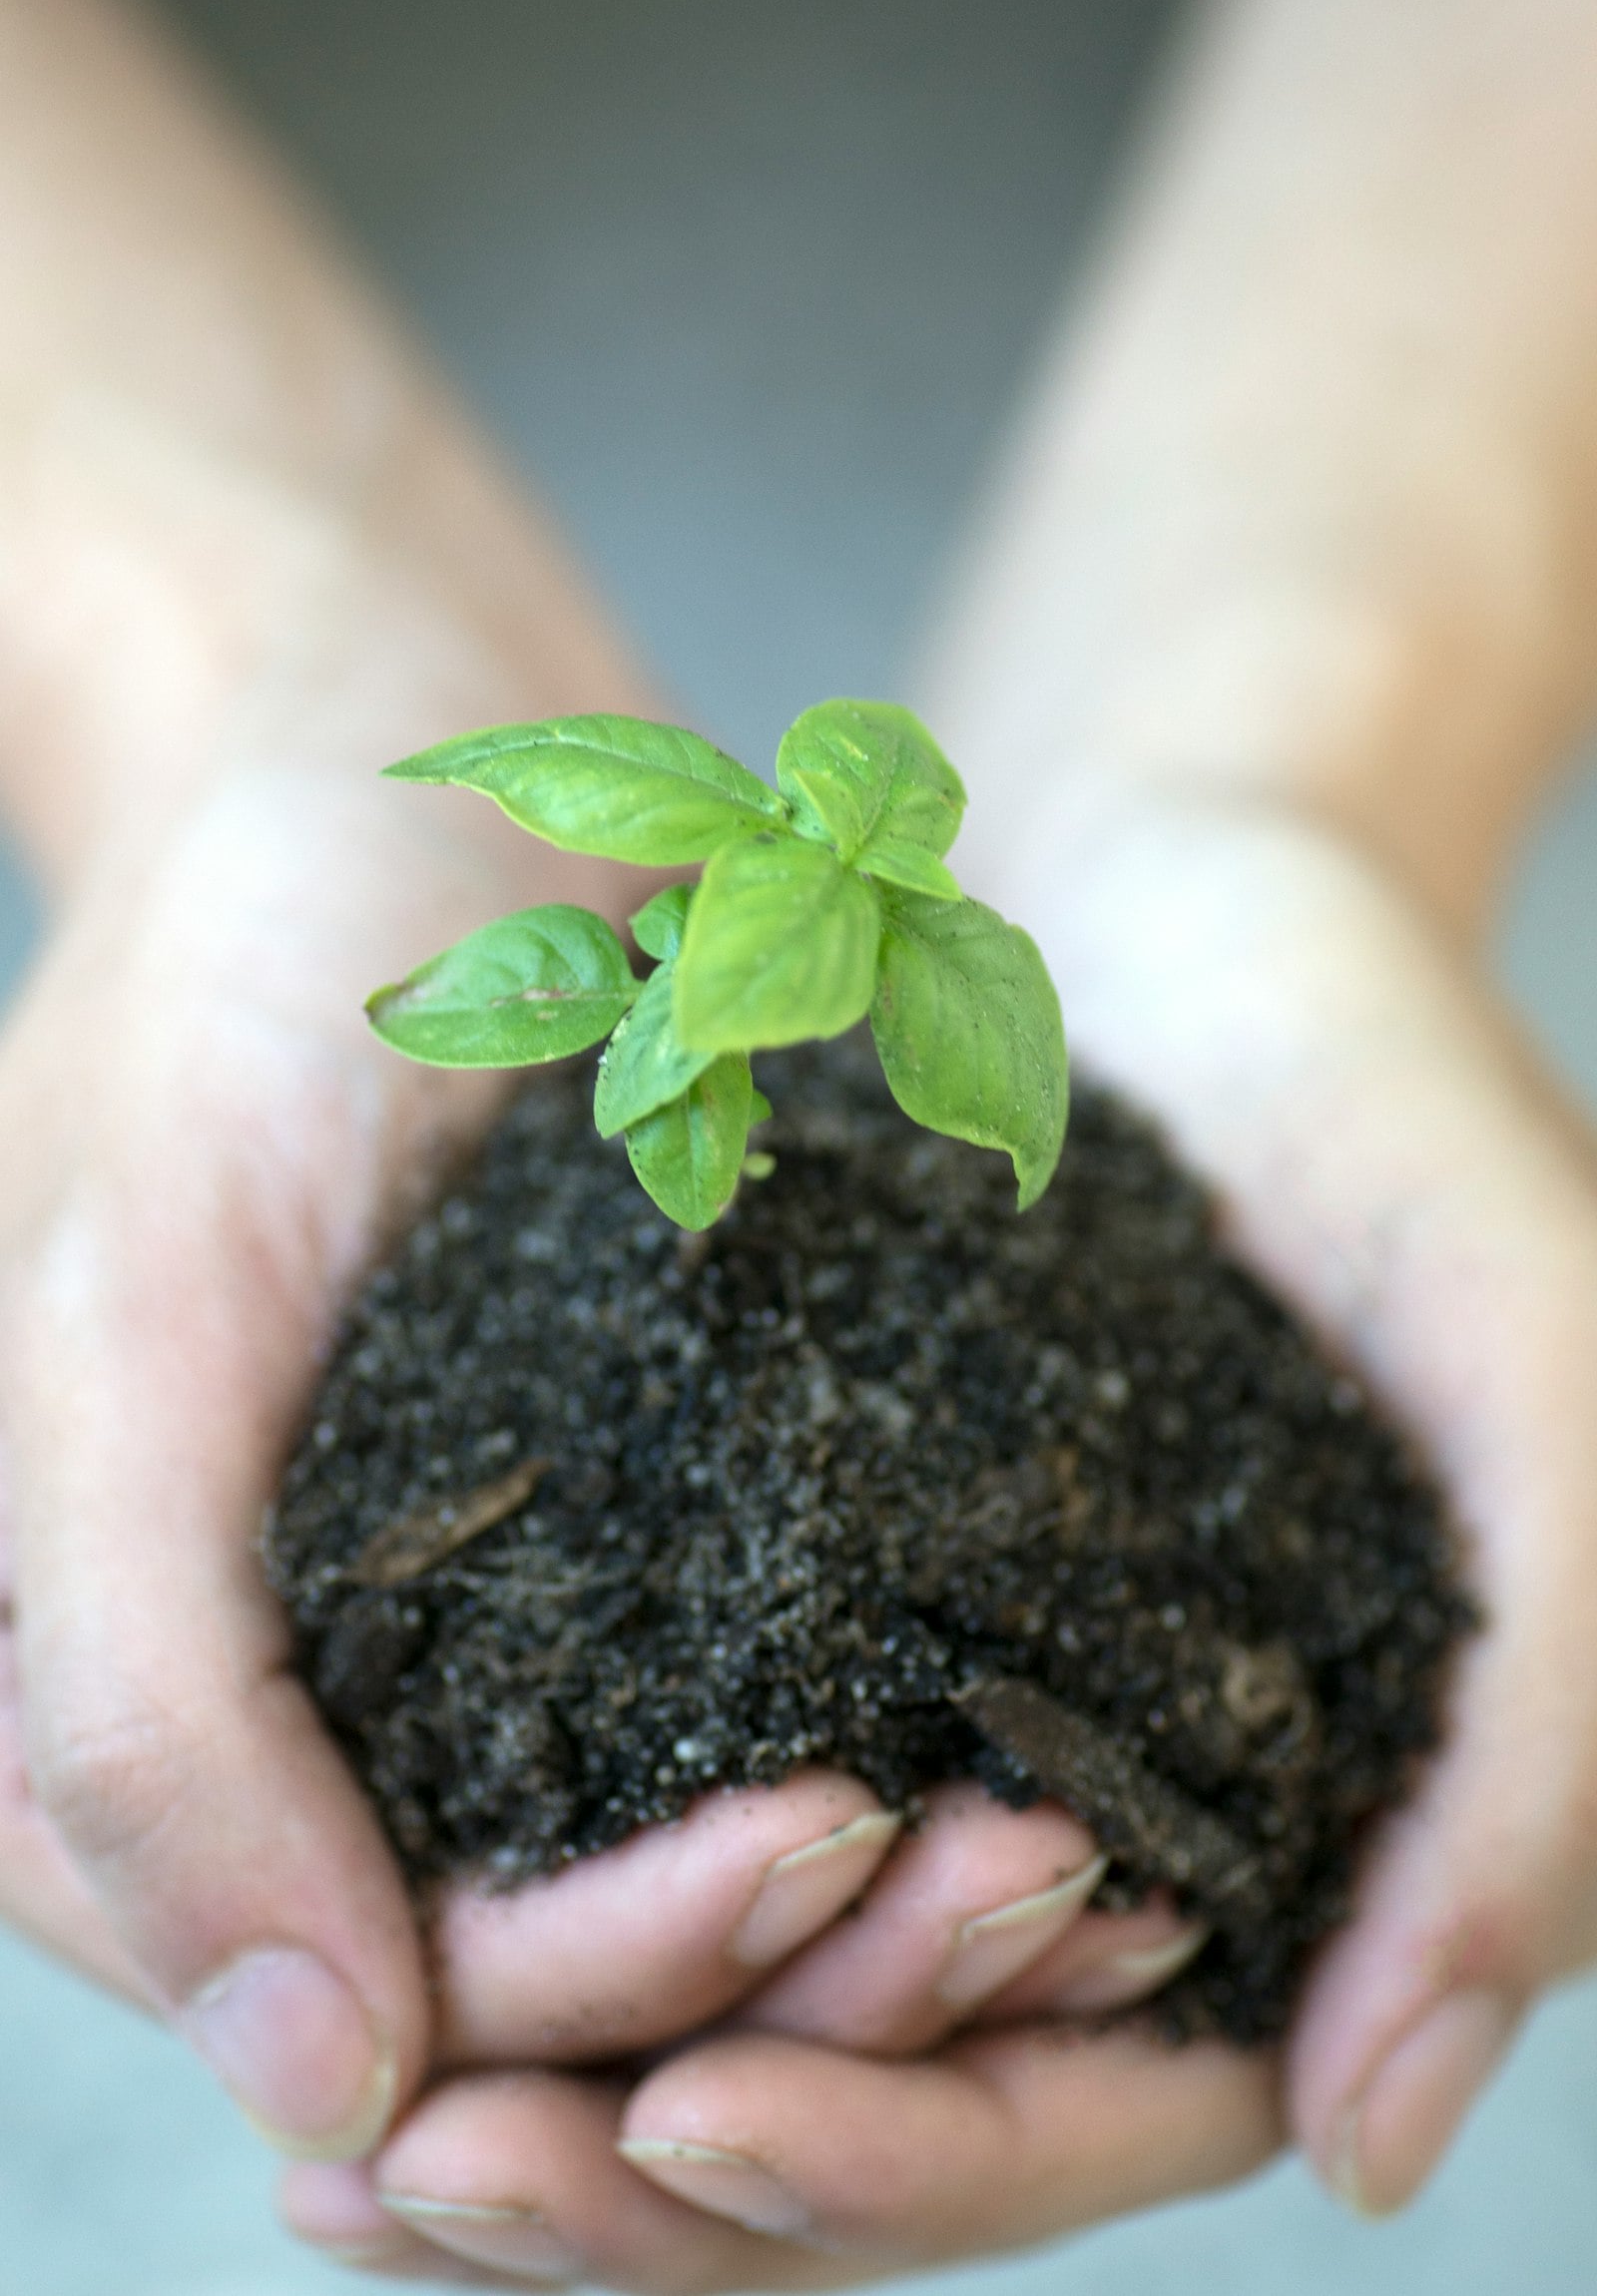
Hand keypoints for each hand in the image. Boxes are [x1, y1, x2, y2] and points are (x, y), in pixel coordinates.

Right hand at [0, 749, 1279, 2285]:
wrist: (389, 747)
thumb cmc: (231, 975)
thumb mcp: (129, 1315)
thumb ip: (142, 1693)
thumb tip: (313, 2087)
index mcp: (110, 1715)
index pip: (366, 1986)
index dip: (597, 1984)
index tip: (840, 1857)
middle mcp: (283, 1714)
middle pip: (547, 1984)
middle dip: (781, 1972)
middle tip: (1031, 1876)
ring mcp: (449, 1635)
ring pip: (663, 1896)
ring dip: (869, 1924)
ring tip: (1077, 1853)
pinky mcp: (598, 1541)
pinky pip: (735, 1730)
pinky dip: (884, 1777)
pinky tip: (1046, 1765)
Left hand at [293, 776, 1596, 2281]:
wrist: (1212, 887)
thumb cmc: (1403, 1109)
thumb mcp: (1541, 1384)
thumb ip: (1539, 1752)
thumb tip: (1373, 2144)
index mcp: (1296, 1837)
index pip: (1090, 2109)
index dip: (898, 2155)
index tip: (677, 2130)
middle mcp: (1109, 1805)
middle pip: (883, 2091)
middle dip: (666, 2174)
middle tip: (430, 2173)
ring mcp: (949, 1699)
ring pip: (752, 1980)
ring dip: (570, 2058)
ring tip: (360, 2120)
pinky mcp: (816, 1580)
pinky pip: (669, 1768)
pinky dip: (554, 1857)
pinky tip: (397, 1881)